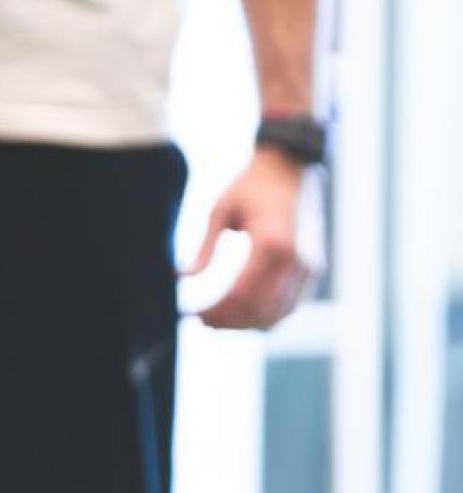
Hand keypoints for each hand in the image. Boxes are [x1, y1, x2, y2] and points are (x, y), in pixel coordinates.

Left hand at [182, 149, 322, 329]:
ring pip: (278, 315)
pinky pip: (290, 306)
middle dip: (228, 322)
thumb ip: (204, 248)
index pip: (241, 293)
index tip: (191, 312)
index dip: (215, 309)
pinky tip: (240, 314)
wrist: (290, 168)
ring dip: (246, 324)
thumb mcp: (220, 210)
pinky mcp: (312, 270)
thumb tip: (181, 277)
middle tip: (200, 320)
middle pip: (260, 310)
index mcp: (272, 243)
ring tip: (216, 321)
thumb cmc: (251, 185)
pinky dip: (265, 316)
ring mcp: (309, 268)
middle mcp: (296, 261)